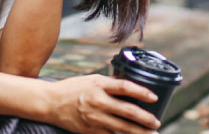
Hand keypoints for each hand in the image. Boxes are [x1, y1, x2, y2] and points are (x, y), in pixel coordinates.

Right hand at [42, 74, 160, 133]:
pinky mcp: (90, 130)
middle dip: (146, 118)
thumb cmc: (73, 88)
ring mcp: (94, 118)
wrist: (51, 102)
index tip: (154, 97)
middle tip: (157, 122)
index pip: (124, 87)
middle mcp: (98, 101)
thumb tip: (133, 86)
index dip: (141, 92)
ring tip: (152, 133)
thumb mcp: (92, 80)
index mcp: (99, 85)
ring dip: (139, 132)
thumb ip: (111, 83)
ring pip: (122, 128)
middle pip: (127, 111)